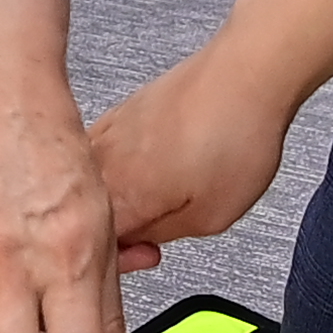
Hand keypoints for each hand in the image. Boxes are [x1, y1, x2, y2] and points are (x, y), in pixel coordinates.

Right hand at [90, 40, 307, 271]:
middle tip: (159, 229)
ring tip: (162, 198)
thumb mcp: (211, 216)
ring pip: (91, 186)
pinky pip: (104, 155)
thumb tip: (139, 240)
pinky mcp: (120, 113)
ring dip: (117, 200)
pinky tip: (153, 171)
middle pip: (85, 216)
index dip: (119, 260)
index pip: (90, 248)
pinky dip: (121, 170)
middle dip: (116, 230)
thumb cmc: (236, 138)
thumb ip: (160, 235)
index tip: (148, 254)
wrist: (247, 72)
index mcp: (118, 197)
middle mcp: (100, 164)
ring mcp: (106, 133)